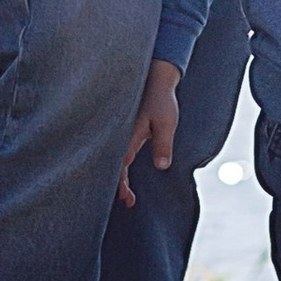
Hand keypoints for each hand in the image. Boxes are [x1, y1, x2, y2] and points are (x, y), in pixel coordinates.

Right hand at [118, 59, 180, 207]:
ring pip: (114, 159)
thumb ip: (163, 143)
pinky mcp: (126, 130)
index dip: (120, 184)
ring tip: (127, 195)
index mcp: (127, 135)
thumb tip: (162, 166)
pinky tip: (124, 172)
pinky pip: (119, 151)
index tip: (126, 199)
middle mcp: (121, 135)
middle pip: (113, 165)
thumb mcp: (166, 122)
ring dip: (119, 176)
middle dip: (118, 185)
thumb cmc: (161, 99)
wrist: (157, 77)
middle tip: (128, 202)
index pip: (119, 166)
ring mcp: (122, 132)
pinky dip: (120, 165)